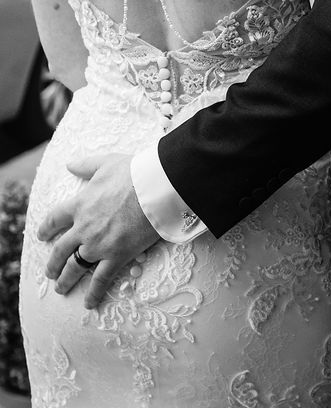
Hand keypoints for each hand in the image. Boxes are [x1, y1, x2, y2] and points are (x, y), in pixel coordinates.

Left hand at [38, 153, 158, 308]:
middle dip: (52, 263)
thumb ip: (86, 165)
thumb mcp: (106, 163)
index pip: (55, 219)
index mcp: (80, 204)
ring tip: (61, 288)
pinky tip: (88, 303)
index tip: (42, 236)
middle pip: (60, 250)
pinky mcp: (116, 255)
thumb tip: (70, 164)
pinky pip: (101, 279)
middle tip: (50, 271)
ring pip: (74, 268)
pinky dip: (93, 293)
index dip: (46, 229)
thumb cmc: (132, 172)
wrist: (154, 187)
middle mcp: (84, 227)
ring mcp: (98, 244)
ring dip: (65, 280)